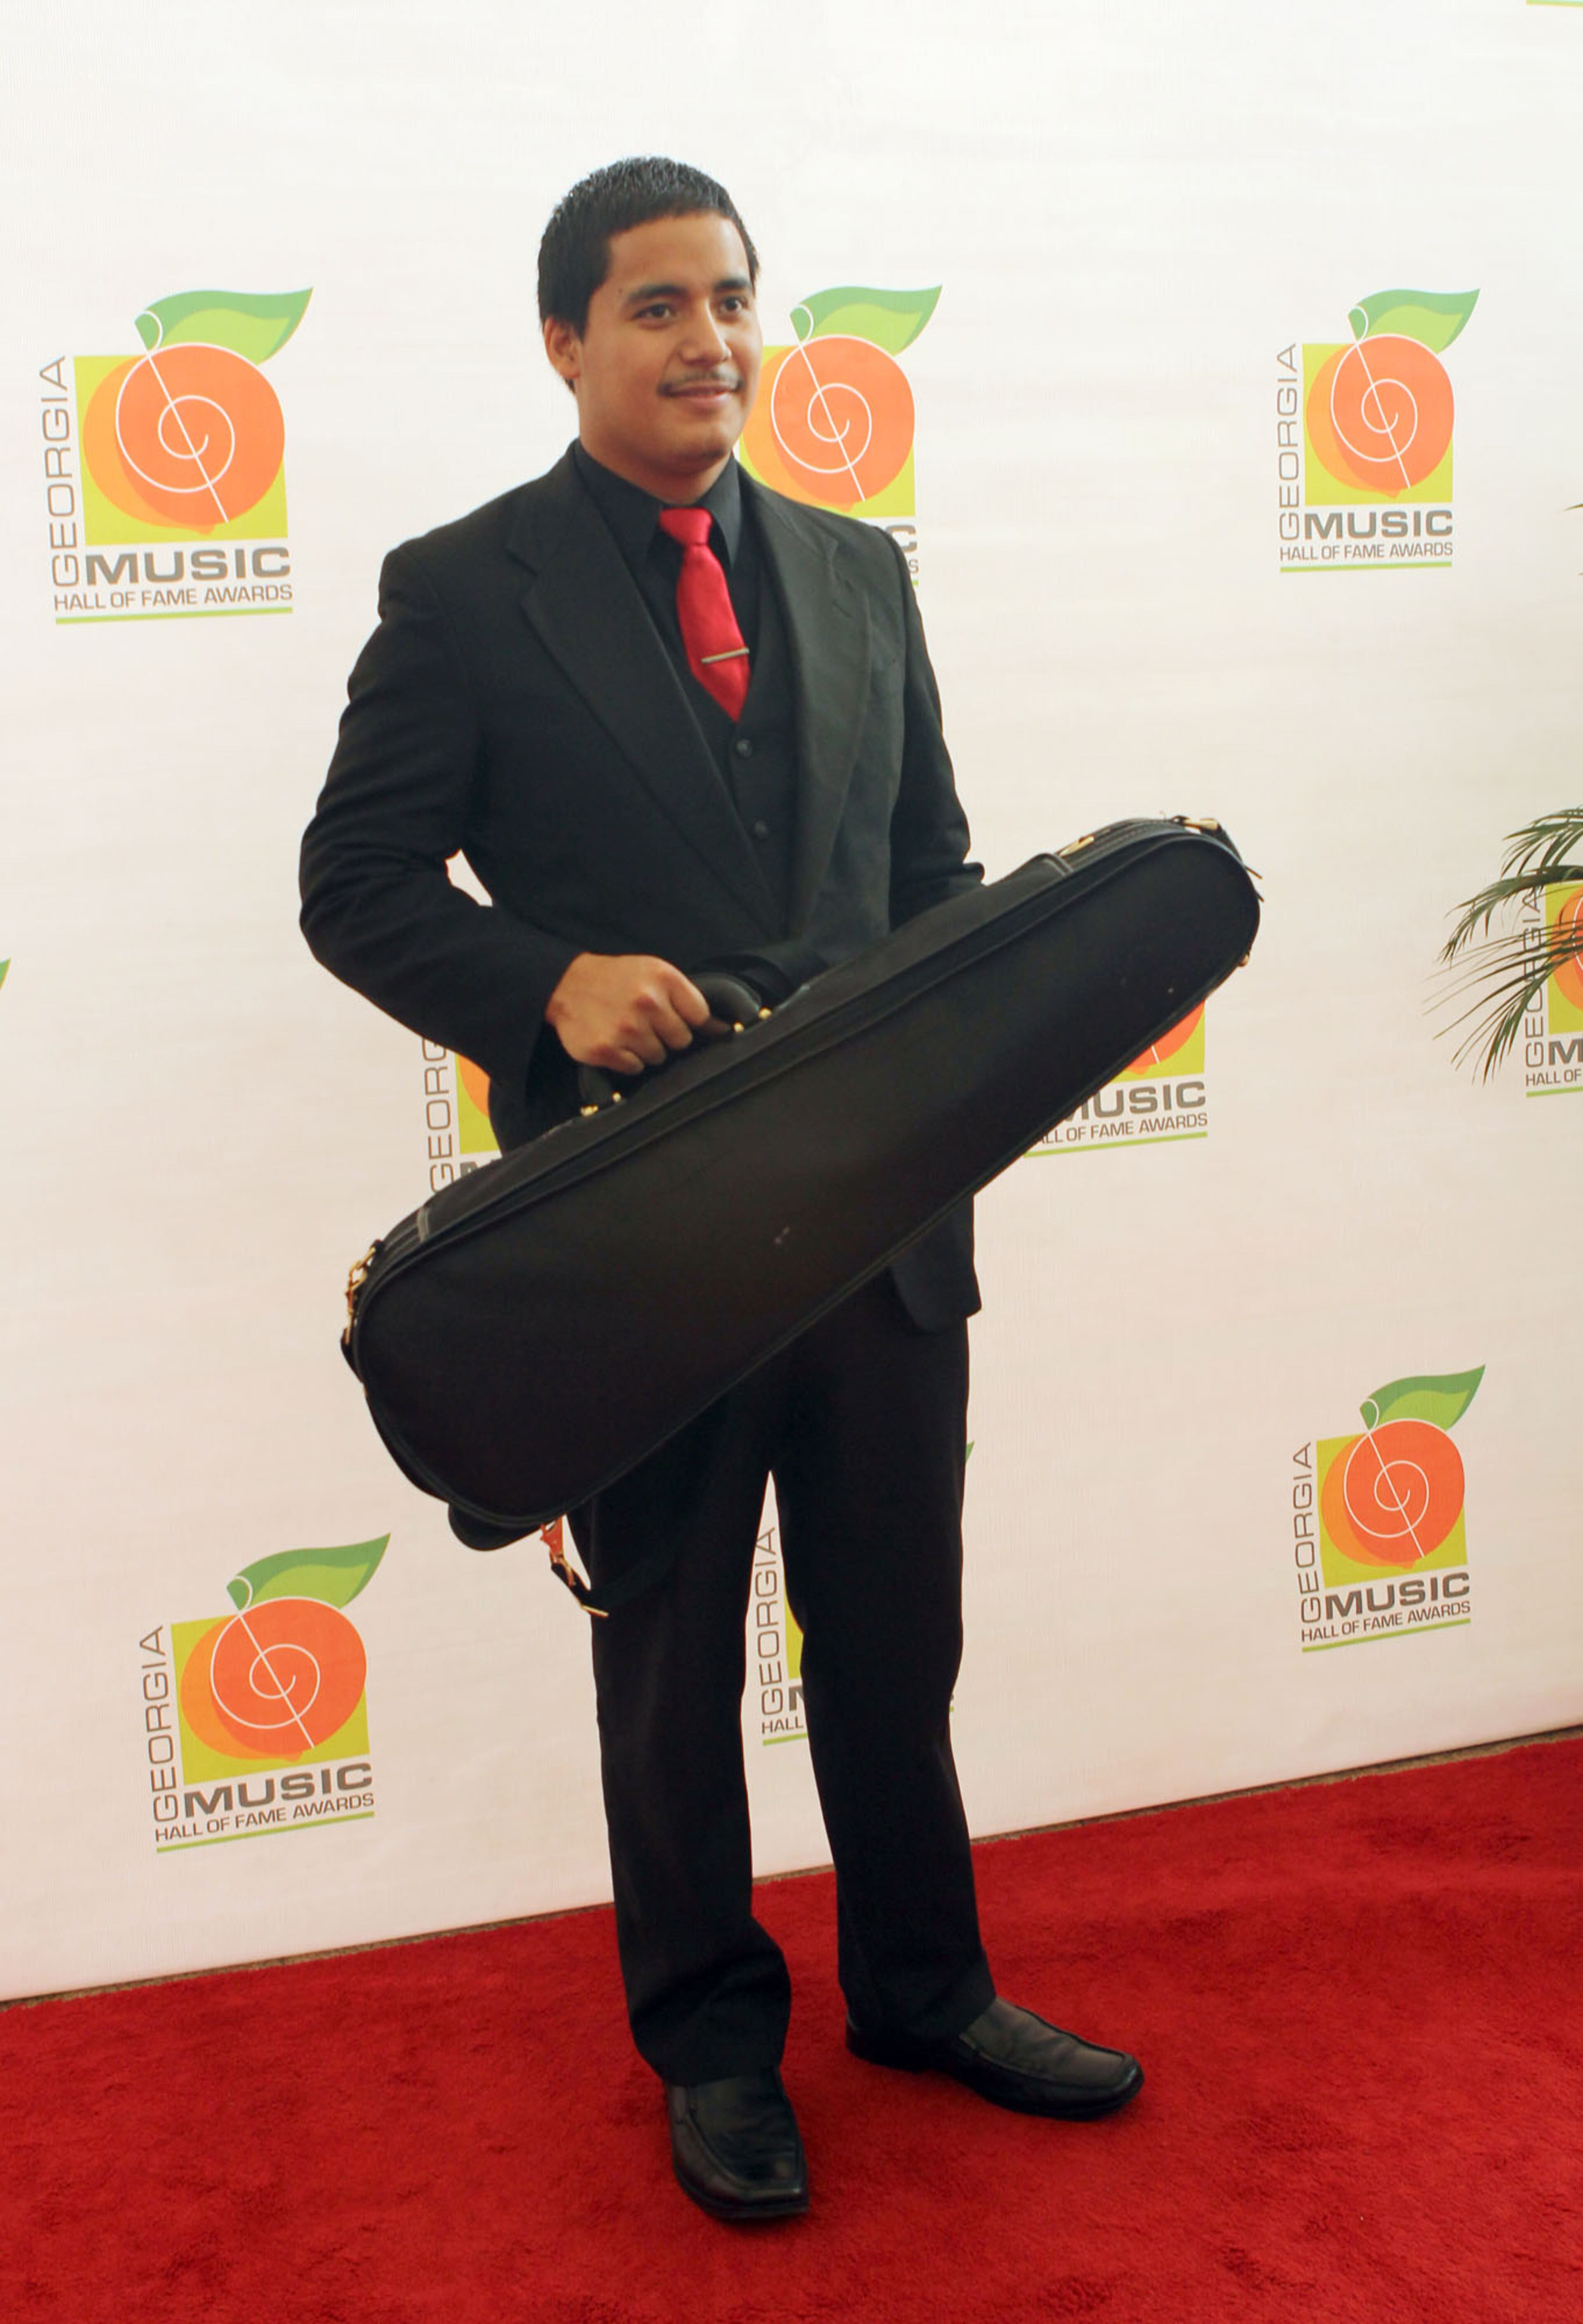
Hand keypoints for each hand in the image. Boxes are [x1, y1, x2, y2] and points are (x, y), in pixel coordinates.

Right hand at [544, 952, 712, 1073]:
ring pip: (658, 1057)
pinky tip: (615, 1040)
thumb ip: (687, 998)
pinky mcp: (606, 1049)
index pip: (700, 1016)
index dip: (688, 1020)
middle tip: (645, 1022)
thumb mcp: (655, 973)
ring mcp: (625, 1028)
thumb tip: (723, 1029)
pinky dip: (626, 1059)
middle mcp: (646, 1002)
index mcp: (663, 979)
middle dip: (666, 1036)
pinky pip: (634, 1068)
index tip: (673, 1017)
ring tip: (627, 1028)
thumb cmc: (617, 980)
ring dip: (645, 1048)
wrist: (567, 985)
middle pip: (681, 1041)